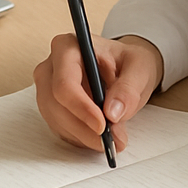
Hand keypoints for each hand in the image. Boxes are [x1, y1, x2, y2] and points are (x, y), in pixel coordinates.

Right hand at [34, 33, 163, 152]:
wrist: (125, 68)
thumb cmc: (128, 62)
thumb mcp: (139, 69)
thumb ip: (128, 88)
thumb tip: (112, 112)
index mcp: (69, 47)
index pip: (64, 83)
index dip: (81, 108)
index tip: (102, 125)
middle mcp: (52, 66)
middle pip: (55, 104)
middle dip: (83, 128)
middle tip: (111, 141)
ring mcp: (48, 87)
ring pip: (55, 119)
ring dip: (82, 136)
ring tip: (111, 140)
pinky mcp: (51, 106)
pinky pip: (59, 128)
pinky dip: (79, 137)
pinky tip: (98, 136)